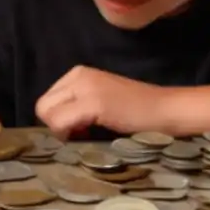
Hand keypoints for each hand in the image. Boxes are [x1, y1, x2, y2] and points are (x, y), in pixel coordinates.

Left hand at [35, 65, 168, 139]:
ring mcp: (85, 87)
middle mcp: (78, 75)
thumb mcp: (99, 101)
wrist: (167, 111)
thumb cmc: (136, 112)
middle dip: (58, 126)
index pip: (47, 101)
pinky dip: (69, 135)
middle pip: (43, 107)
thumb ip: (75, 106)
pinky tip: (92, 134)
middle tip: (83, 133)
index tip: (81, 128)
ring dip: (63, 131)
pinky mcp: (93, 102)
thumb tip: (54, 125)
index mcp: (78, 73)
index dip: (59, 120)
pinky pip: (60, 122)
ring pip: (48, 114)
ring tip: (89, 133)